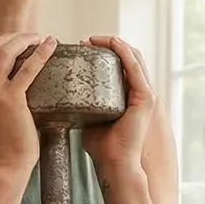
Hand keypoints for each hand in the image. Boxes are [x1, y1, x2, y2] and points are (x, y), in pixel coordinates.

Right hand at [0, 31, 54, 173]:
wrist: (4, 164)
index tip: (13, 42)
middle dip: (11, 38)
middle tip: (29, 37)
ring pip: (5, 53)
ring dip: (23, 40)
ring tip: (38, 38)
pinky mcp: (11, 100)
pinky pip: (27, 69)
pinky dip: (40, 54)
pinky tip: (50, 45)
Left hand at [81, 35, 154, 176]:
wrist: (114, 164)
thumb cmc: (102, 147)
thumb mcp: (89, 119)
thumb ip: (82, 107)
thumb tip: (59, 97)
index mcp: (128, 97)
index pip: (120, 66)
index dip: (104, 52)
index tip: (82, 47)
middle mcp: (139, 92)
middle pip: (127, 58)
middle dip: (107, 44)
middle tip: (85, 41)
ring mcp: (145, 94)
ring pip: (133, 57)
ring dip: (113, 43)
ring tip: (93, 40)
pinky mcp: (145, 97)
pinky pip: (134, 67)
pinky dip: (123, 51)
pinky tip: (110, 43)